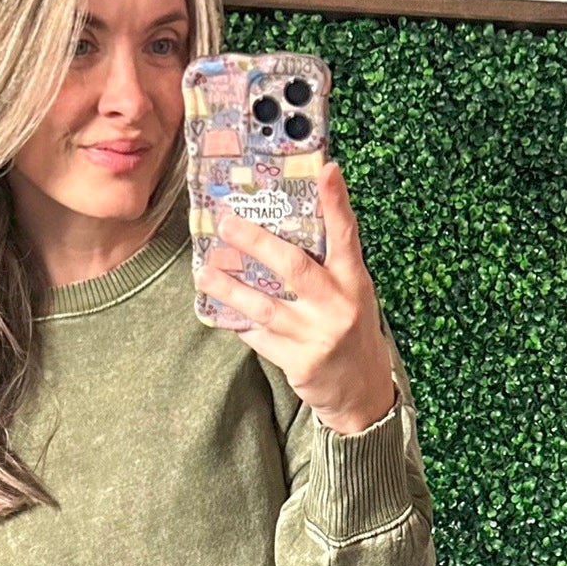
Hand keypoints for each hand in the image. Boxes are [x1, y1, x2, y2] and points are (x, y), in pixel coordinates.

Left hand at [195, 161, 396, 434]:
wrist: (362, 394)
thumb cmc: (350, 332)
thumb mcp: (351, 295)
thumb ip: (328, 265)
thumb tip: (286, 223)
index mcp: (354, 284)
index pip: (347, 237)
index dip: (337, 204)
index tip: (328, 171)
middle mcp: (339, 307)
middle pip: (293, 267)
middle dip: (256, 243)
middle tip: (226, 224)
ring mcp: (318, 336)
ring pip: (264, 306)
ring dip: (230, 288)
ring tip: (204, 274)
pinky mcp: (300, 363)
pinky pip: (259, 337)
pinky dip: (239, 323)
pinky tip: (220, 311)